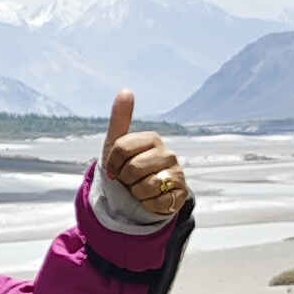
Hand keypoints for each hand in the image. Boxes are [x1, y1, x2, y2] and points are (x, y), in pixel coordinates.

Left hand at [98, 91, 187, 225]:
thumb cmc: (128, 165)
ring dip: (136, 193)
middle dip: (124, 179)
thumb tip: (126, 90)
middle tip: (130, 179)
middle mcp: (168, 153)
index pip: (119, 149)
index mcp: (152, 138)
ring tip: (141, 188)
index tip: (115, 167)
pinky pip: (156, 202)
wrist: (142, 193)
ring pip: (144, 187)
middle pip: (131, 169)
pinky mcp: (181, 193)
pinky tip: (151, 198)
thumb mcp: (117, 143)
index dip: (111, 163)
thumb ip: (120, 118)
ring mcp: (177, 173)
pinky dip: (148, 204)